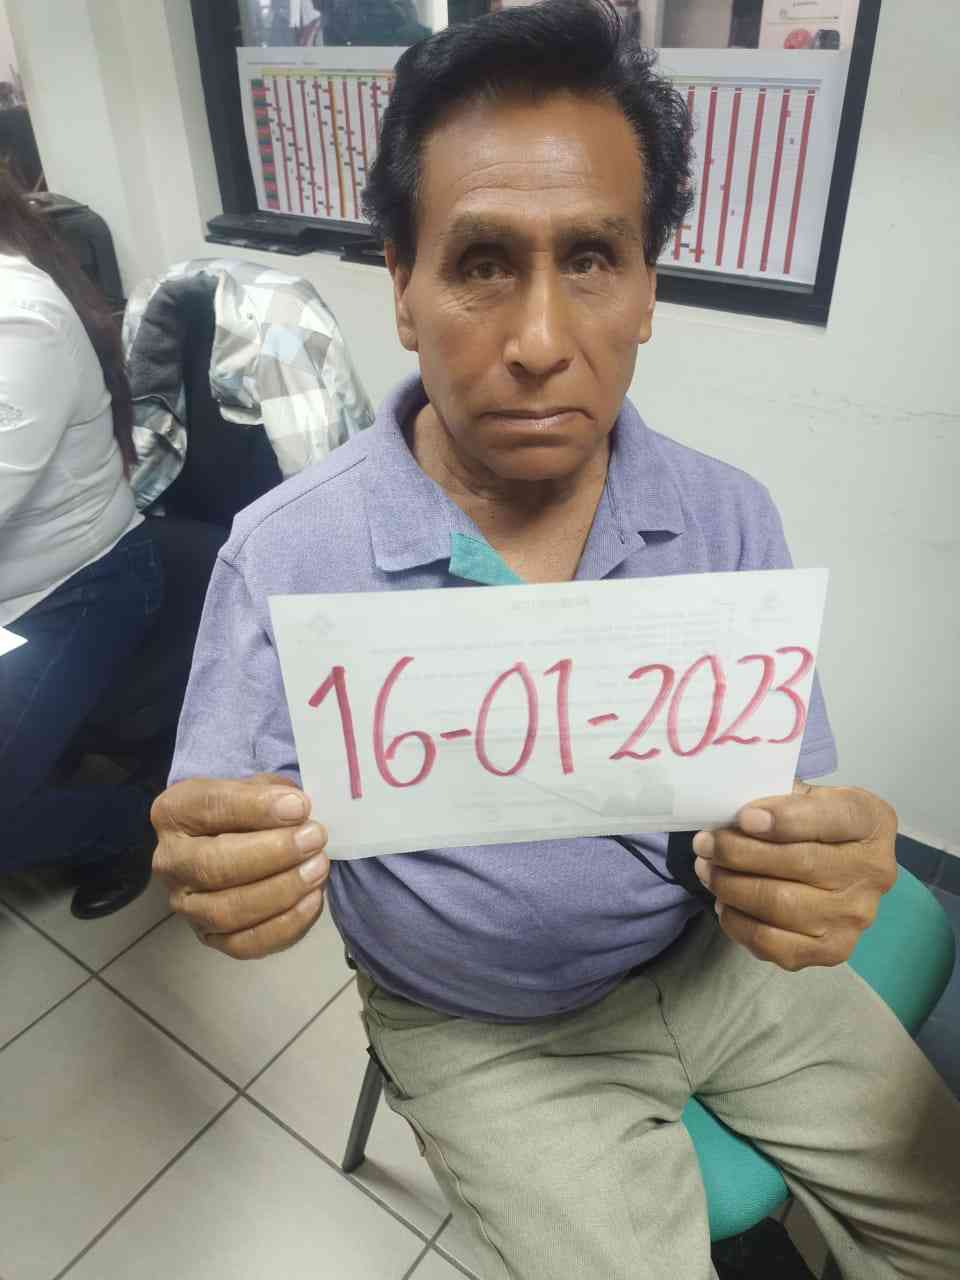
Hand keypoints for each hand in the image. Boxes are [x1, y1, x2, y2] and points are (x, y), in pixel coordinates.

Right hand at [151, 774, 329, 959]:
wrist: (234, 843)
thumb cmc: (247, 811)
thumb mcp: (256, 787)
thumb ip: (273, 793)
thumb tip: (298, 810)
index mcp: (174, 812)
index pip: (209, 807)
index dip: (257, 808)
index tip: (300, 807)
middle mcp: (170, 861)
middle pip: (213, 864)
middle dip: (273, 853)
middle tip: (314, 839)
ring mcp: (186, 906)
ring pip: (227, 909)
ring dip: (281, 890)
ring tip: (318, 868)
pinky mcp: (209, 938)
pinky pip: (245, 944)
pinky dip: (284, 925)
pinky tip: (312, 900)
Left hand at [692, 782, 896, 970]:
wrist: (835, 866)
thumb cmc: (811, 823)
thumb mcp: (803, 795)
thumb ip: (777, 796)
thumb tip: (733, 813)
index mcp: (871, 821)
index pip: (834, 818)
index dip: (786, 819)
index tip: (744, 817)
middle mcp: (875, 871)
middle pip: (800, 863)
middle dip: (739, 852)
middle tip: (705, 843)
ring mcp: (855, 915)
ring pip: (782, 904)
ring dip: (731, 886)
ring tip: (707, 869)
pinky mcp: (832, 950)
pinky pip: (774, 943)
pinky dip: (738, 922)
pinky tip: (725, 902)